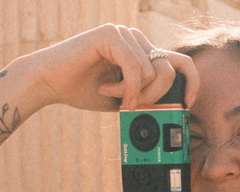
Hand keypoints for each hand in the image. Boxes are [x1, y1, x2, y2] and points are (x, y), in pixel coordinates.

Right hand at [13, 24, 200, 111]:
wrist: (48, 83)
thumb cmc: (83, 90)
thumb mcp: (125, 98)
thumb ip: (148, 97)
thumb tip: (175, 109)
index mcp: (143, 51)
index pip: (181, 62)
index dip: (191, 83)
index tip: (186, 105)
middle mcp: (137, 39)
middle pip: (169, 70)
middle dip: (155, 97)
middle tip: (133, 107)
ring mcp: (124, 34)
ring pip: (153, 72)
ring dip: (133, 93)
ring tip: (111, 95)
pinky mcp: (111, 35)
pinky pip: (135, 67)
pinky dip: (126, 87)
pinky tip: (108, 91)